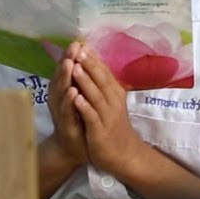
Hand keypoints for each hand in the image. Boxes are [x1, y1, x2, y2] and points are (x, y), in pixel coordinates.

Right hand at [45, 42, 86, 165]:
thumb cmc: (79, 120)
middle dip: (67, 60)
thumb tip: (87, 59)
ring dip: (66, 77)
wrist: (75, 149)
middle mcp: (60, 99)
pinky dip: (69, 101)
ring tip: (70, 63)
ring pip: (62, 92)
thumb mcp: (82, 98)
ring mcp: (61, 112)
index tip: (78, 41)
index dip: (71, 56)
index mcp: (65, 91)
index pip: (68, 70)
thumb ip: (82, 81)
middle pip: (62, 76)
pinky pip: (67, 111)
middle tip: (73, 46)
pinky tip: (73, 92)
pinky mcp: (66, 125)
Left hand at [69, 47, 147, 177]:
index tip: (83, 44)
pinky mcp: (101, 131)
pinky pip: (92, 116)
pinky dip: (84, 106)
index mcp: (115, 94)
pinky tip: (76, 98)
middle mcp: (113, 102)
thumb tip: (96, 67)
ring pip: (96, 96)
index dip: (94, 59)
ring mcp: (107, 116)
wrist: (123, 154)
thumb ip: (104, 87)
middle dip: (89, 65)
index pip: (104, 73)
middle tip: (79, 50)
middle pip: (101, 80)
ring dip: (86, 82)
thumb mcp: (111, 104)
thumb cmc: (113, 127)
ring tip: (76, 68)